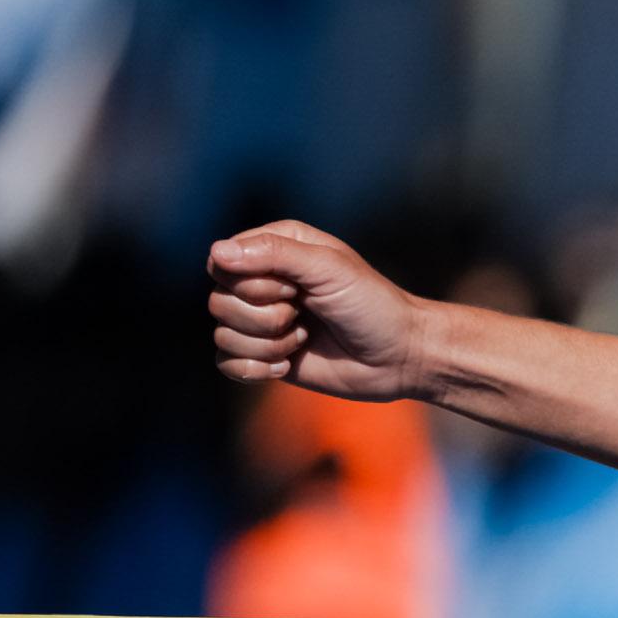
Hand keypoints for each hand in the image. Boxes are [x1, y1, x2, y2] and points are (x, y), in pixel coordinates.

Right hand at [207, 220, 430, 398]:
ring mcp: (261, 321)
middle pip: (219, 301)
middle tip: (304, 316)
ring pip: (223, 334)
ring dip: (267, 344)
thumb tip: (217, 252)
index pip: (222, 262)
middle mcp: (262, 281)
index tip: (293, 289)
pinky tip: (287, 365)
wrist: (400, 357)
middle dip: (264, 317)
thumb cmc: (372, 305)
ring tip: (304, 339)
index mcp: (275, 248)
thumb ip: (276, 253)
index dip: (251, 283)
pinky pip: (226, 363)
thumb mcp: (329, 268)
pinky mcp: (264, 355)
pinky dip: (255, 369)